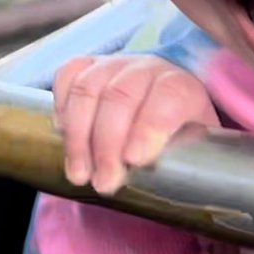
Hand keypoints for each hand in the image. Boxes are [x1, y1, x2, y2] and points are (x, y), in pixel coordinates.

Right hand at [52, 54, 219, 196]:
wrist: (161, 113)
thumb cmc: (177, 139)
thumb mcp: (192, 151)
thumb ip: (186, 163)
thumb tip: (174, 189)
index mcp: (182, 86)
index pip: (169, 95)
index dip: (151, 125)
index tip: (136, 160)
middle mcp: (148, 69)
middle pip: (122, 94)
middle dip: (108, 143)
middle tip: (103, 183)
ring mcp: (115, 64)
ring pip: (89, 87)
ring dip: (79, 135)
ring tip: (79, 175)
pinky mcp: (87, 66)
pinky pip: (68, 75)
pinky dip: (62, 106)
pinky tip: (64, 136)